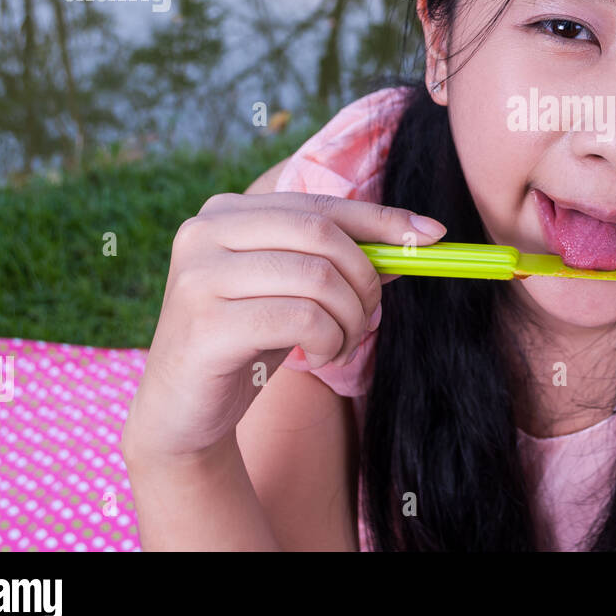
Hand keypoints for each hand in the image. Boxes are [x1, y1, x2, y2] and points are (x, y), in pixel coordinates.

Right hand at [122, 192, 445, 460]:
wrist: (183, 411)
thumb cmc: (248, 341)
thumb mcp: (296, 292)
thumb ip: (343, 260)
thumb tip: (420, 235)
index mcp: (227, 211)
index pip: (323, 204)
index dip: (383, 219)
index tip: (433, 236)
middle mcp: (204, 231)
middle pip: (323, 235)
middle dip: (365, 280)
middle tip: (367, 318)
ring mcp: (198, 275)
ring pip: (317, 278)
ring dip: (349, 319)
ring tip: (339, 345)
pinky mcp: (205, 323)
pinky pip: (301, 319)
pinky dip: (328, 342)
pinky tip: (319, 358)